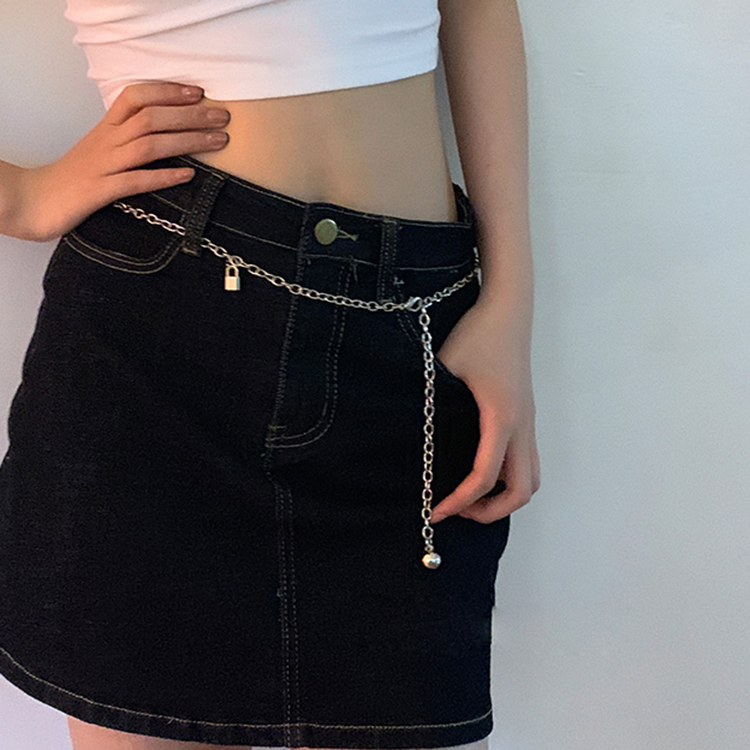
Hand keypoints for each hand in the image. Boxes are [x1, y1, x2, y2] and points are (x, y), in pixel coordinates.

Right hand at [19, 82, 230, 240]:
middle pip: (151, 118)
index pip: (136, 97)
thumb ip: (128, 141)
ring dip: (187, 141)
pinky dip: (163, 177)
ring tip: (218, 141)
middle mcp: (106, 142)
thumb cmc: (73, 178)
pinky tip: (188, 175)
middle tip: (223, 116)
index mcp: (106, 128)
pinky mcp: (99, 192)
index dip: (168, 91)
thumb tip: (167, 136)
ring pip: (148, 145)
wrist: (32, 201)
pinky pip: (135, 181)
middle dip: (190, 115)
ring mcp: (103, 166)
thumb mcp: (101, 151)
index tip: (198, 92)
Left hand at [429, 294, 540, 523]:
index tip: (434, 512)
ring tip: (470, 495)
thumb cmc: (477, 336)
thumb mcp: (444, 369)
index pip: (484, 477)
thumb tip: (412, 437)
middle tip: (458, 510)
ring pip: (531, 478)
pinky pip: (527, 462)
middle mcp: (522, 426)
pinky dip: (509, 479)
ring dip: (504, 496)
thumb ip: (433, 405)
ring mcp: (528, 422)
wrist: (508, 313)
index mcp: (501, 418)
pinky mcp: (527, 416)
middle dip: (491, 511)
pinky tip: (481, 470)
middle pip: (522, 491)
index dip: (458, 502)